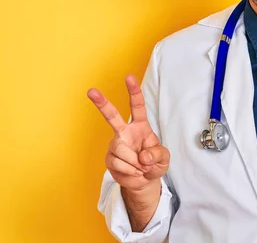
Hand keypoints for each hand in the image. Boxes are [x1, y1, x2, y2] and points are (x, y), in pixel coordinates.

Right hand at [87, 75, 169, 191]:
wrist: (144, 180)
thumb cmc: (154, 163)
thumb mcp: (164, 158)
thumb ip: (157, 154)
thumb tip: (143, 156)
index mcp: (140, 126)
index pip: (137, 106)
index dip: (134, 92)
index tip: (129, 77)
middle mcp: (125, 132)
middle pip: (112, 116)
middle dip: (102, 103)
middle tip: (91, 91)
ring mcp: (116, 144)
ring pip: (121, 150)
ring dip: (135, 163)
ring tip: (141, 166)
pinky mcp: (109, 158)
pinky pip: (118, 163)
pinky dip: (130, 170)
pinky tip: (134, 171)